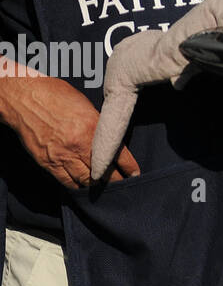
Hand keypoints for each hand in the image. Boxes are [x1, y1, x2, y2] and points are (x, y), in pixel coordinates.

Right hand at [0, 74, 139, 188]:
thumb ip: (98, 124)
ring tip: (106, 189)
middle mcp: (79, 145)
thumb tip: (107, 137)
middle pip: (102, 172)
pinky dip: (77, 187)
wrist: (26, 99)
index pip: (117, 153)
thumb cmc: (57, 95)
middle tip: (124, 186)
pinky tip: (85, 188)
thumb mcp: (86, 105)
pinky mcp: (47, 163)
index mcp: (93, 128)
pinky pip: (66, 181)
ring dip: (97, 186)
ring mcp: (62, 156)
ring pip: (85, 180)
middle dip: (115, 181)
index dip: (127, 166)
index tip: (134, 174)